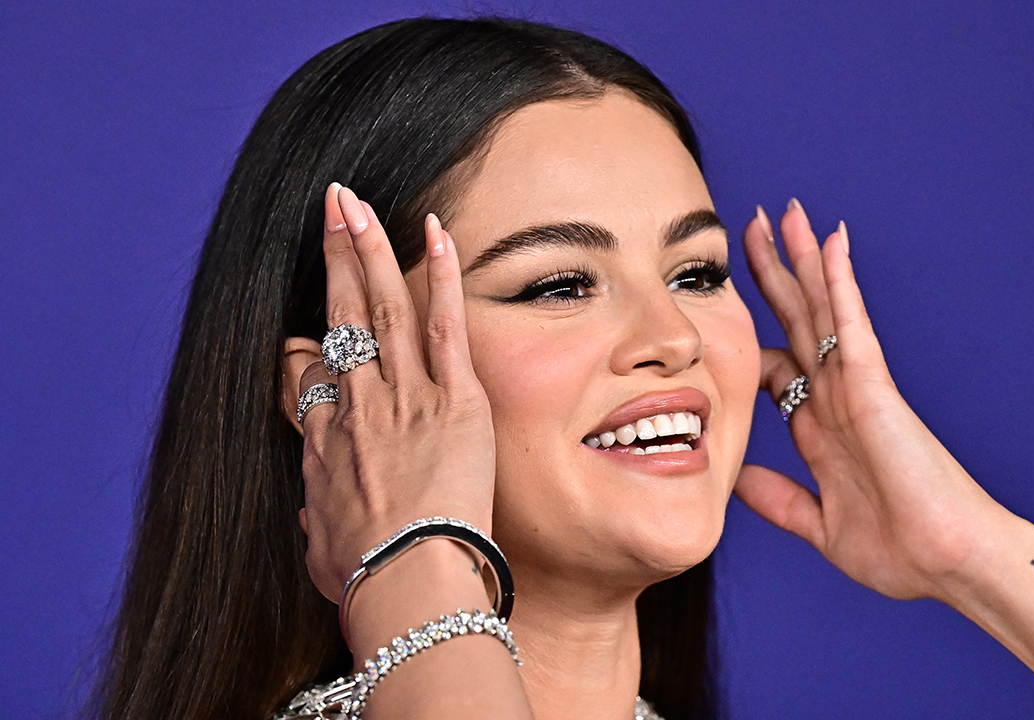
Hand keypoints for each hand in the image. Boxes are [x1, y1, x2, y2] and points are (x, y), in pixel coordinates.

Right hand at [292, 184, 495, 607]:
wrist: (406, 581)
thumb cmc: (367, 577)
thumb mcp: (323, 547)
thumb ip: (321, 519)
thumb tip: (319, 521)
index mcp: (322, 441)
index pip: (308, 373)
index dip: (312, 351)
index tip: (317, 340)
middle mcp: (355, 404)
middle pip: (339, 314)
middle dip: (333, 254)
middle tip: (330, 208)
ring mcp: (403, 394)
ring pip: (382, 304)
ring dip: (368, 247)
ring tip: (357, 203)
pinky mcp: (454, 397)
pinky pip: (444, 322)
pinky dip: (441, 272)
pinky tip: (436, 229)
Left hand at [736, 200, 1005, 601]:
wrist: (949, 564)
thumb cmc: (900, 551)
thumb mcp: (819, 525)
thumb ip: (779, 499)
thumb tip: (736, 478)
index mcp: (823, 429)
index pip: (778, 366)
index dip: (751, 335)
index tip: (721, 309)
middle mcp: (837, 398)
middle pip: (798, 322)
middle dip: (774, 274)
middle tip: (753, 226)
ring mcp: (857, 387)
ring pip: (823, 308)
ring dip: (803, 259)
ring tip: (786, 212)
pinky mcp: (875, 387)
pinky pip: (851, 323)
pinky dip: (840, 281)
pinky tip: (829, 241)